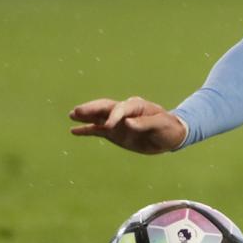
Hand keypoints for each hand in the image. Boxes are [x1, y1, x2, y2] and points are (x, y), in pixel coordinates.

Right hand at [70, 97, 186, 153]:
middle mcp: (124, 112)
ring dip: (86, 115)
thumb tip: (128, 123)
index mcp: (137, 106)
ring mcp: (117, 122)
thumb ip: (145, 124)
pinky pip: (97, 130)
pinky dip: (86, 130)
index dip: (114, 116)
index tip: (108, 126)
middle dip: (92, 108)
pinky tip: (73, 130)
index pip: (121, 109)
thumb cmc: (168, 128)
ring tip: (72, 114)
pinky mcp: (114, 132)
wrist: (170, 136)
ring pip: (99, 116)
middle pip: (105, 107)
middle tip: (77, 111)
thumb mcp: (161, 125)